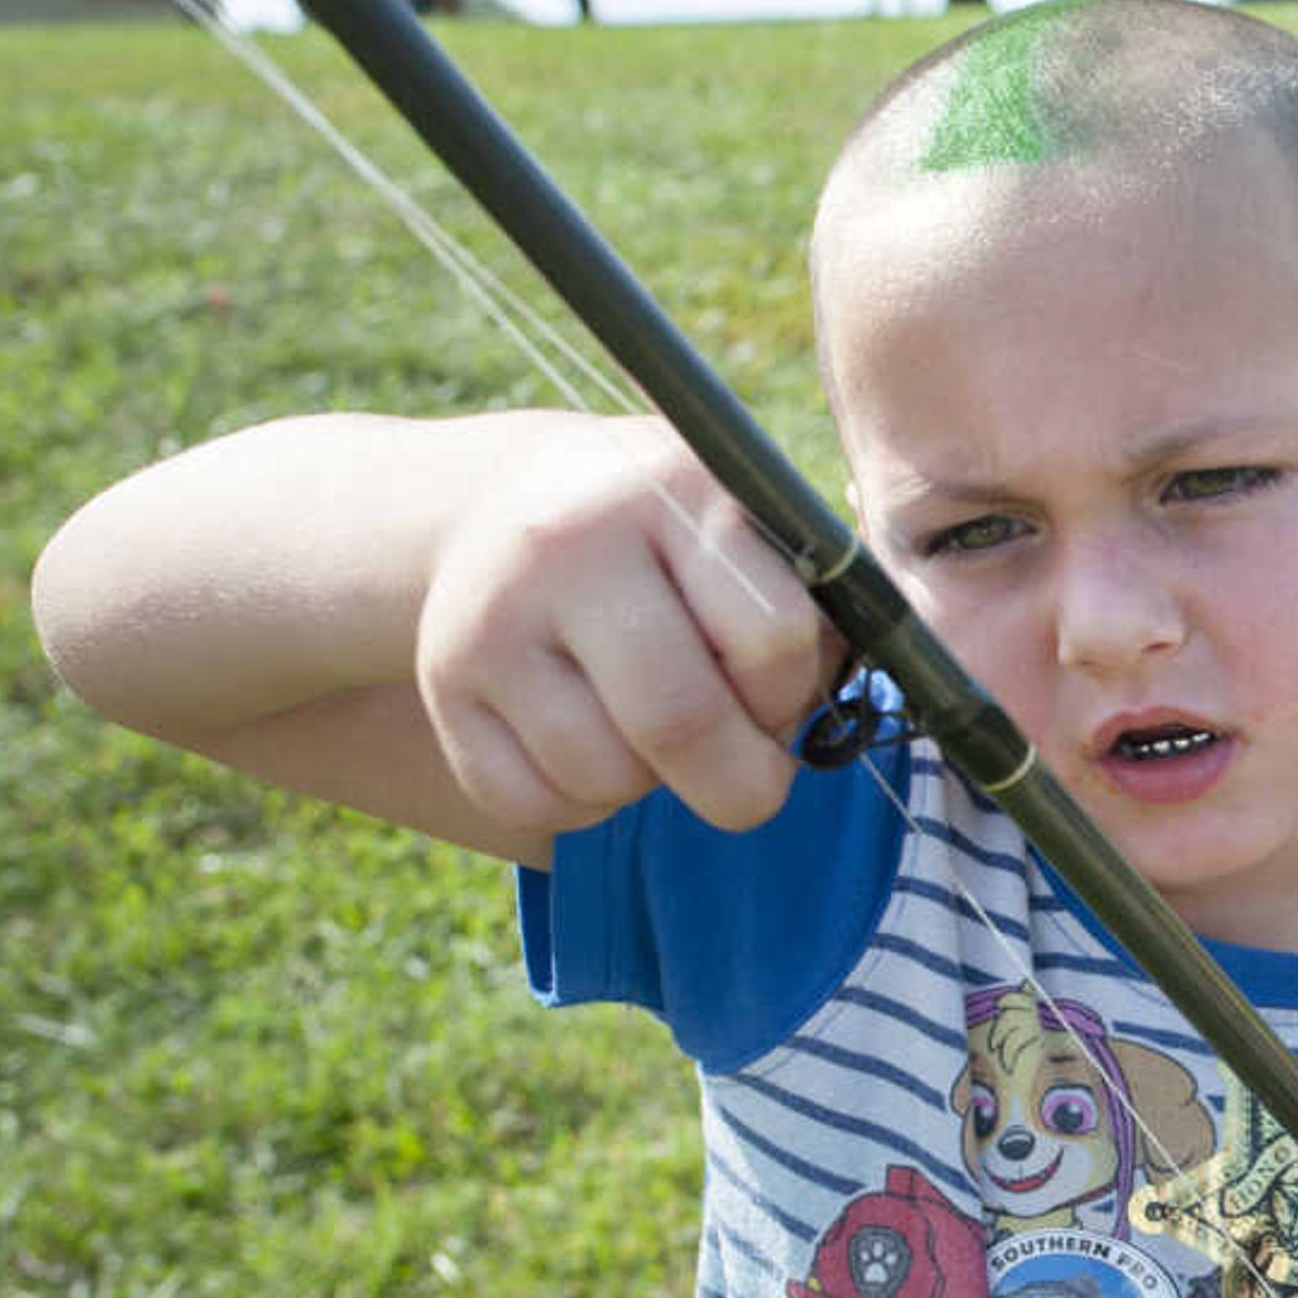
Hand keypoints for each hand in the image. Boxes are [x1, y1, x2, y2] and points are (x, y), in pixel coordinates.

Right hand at [416, 417, 835, 838]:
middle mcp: (572, 545)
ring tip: (650, 730)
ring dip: (651, 786)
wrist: (500, 503)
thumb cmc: (670, 537)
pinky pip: (531, 801)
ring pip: (603, 775)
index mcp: (678, 492)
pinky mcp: (442, 682)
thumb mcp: (742, 525)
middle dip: (740, 784)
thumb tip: (855, 720)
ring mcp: (492, 617)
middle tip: (750, 782)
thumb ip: (810, 604)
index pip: (770, 638)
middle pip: (679, 722)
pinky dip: (579, 804)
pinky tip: (589, 743)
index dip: (790, 696)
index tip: (780, 698)